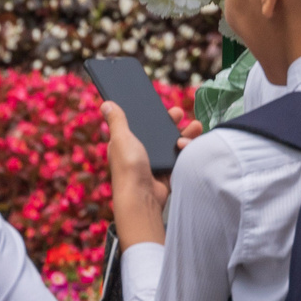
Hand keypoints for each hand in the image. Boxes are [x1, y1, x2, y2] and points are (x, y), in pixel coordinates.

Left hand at [102, 101, 174, 248]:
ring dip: (186, 133)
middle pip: (161, 130)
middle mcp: (143, 151)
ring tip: (194, 127)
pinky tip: (186, 146)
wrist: (143, 197)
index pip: (142, 124)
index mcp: (128, 143)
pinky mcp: (170, 170)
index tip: (160, 104)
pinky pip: (182, 154)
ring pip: (175, 141)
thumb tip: (106, 103)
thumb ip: (117, 120)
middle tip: (179, 114)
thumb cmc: (128, 168)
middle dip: (173, 121)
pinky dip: (188, 148)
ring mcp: (157, 161)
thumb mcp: (121, 139)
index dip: (152, 113)